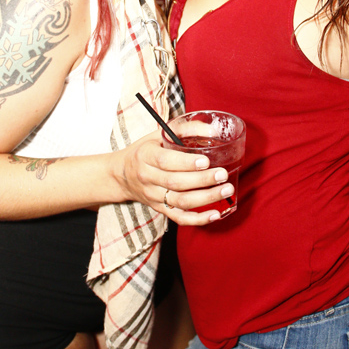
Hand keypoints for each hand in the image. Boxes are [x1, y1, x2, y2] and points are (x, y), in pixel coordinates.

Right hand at [116, 131, 235, 225]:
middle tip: (223, 175)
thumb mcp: (158, 134)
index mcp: (145, 155)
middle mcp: (147, 177)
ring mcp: (153, 196)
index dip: (186, 163)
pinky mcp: (159, 209)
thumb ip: (185, 128)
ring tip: (226, 191)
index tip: (206, 161)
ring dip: (205, 198)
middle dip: (202, 180)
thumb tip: (212, 129)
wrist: (122, 174)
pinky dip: (197, 219)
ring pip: (180, 201)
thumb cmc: (145, 150)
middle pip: (175, 182)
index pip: (165, 161)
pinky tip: (215, 214)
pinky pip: (179, 217)